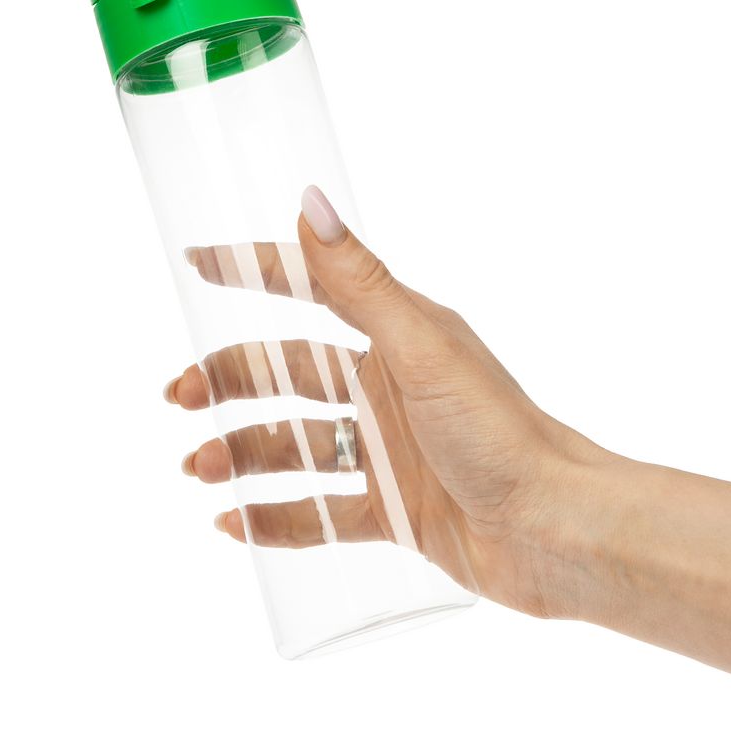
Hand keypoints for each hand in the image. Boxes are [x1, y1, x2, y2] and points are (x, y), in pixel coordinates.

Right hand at [163, 185, 616, 618]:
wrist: (552, 530)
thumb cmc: (498, 431)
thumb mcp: (419, 348)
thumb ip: (359, 281)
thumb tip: (308, 200)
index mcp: (395, 335)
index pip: (310, 288)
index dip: (253, 271)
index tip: (196, 261)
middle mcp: (386, 385)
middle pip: (288, 373)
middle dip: (230, 379)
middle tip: (178, 396)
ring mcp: (387, 449)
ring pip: (294, 443)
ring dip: (242, 452)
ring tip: (199, 468)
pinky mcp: (392, 509)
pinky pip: (319, 510)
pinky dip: (275, 516)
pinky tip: (232, 522)